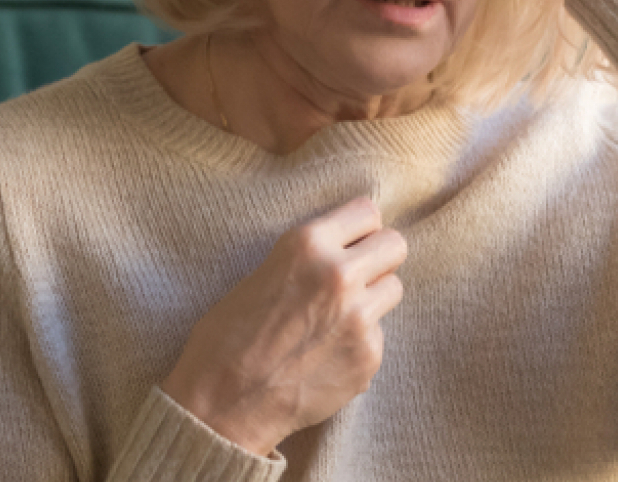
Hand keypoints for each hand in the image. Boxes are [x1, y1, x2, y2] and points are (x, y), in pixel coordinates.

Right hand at [159, 196, 406, 456]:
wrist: (222, 405)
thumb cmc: (226, 339)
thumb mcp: (260, 274)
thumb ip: (308, 258)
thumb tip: (344, 251)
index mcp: (307, 244)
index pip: (367, 211)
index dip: (359, 229)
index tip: (352, 242)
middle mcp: (340, 275)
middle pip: (394, 245)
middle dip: (378, 258)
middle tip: (358, 276)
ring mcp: (359, 318)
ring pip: (393, 289)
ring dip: (372, 299)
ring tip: (337, 319)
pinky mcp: (369, 357)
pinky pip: (378, 335)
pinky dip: (359, 343)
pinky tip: (327, 356)